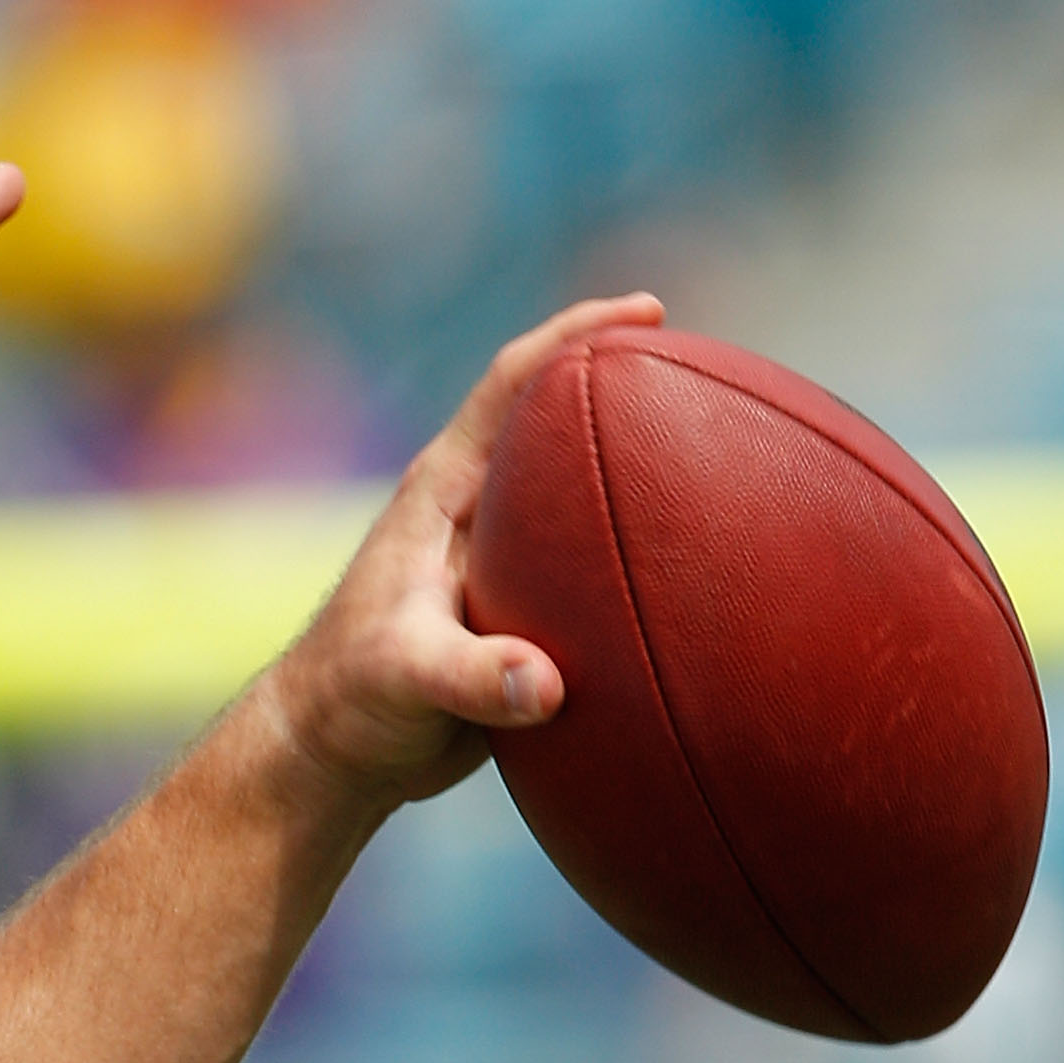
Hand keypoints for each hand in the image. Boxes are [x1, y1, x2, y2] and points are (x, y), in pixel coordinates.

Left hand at [262, 292, 663, 810]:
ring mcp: (501, 557)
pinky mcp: (521, 607)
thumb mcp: (402, 680)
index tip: (647, 312)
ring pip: (583, 490)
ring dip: (645, 467)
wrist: (334, 750)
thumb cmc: (350, 699)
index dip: (574, 334)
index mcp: (442, 492)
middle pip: (558, 420)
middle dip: (628, 382)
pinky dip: (645, 548)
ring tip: (729, 450)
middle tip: (714, 366)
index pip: (510, 384)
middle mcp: (475, 510)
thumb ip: (469, 677)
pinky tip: (704, 565)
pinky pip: (595, 559)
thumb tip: (546, 685)